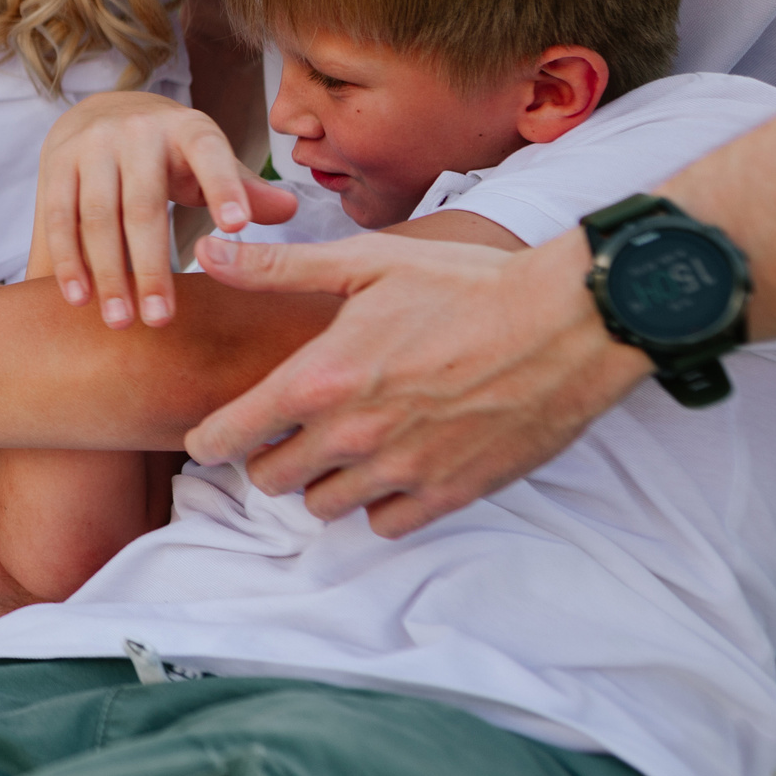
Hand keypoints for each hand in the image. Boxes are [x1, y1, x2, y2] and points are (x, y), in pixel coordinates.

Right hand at [35, 92, 297, 328]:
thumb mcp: (209, 161)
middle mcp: (137, 131)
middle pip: (143, 205)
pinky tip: (80, 298)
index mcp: (188, 129)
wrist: (101, 112)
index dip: (224, 187)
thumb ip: (243, 187)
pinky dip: (68, 261)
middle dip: (150, 267)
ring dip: (107, 274)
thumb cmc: (170, 153)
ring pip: (98, 216)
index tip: (238, 228)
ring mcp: (92, 145)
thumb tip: (289, 210)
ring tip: (120, 322)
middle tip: (161, 320)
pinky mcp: (57, 163)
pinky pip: (59, 217)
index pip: (210, 155)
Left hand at [186, 231, 649, 537]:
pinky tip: (392, 465)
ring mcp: (401, 470)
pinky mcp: (450, 493)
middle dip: (270, 458)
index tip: (217, 432)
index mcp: (320, 380)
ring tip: (346, 445)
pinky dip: (380, 502)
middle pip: (270, 480)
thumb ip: (278, 268)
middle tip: (291, 431)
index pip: (227, 437)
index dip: (211, 438)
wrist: (568, 322)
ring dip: (324, 482)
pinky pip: (386, 524)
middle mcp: (352, 435)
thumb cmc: (466, 285)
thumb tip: (206, 251)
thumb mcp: (366, 262)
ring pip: (324, 507)